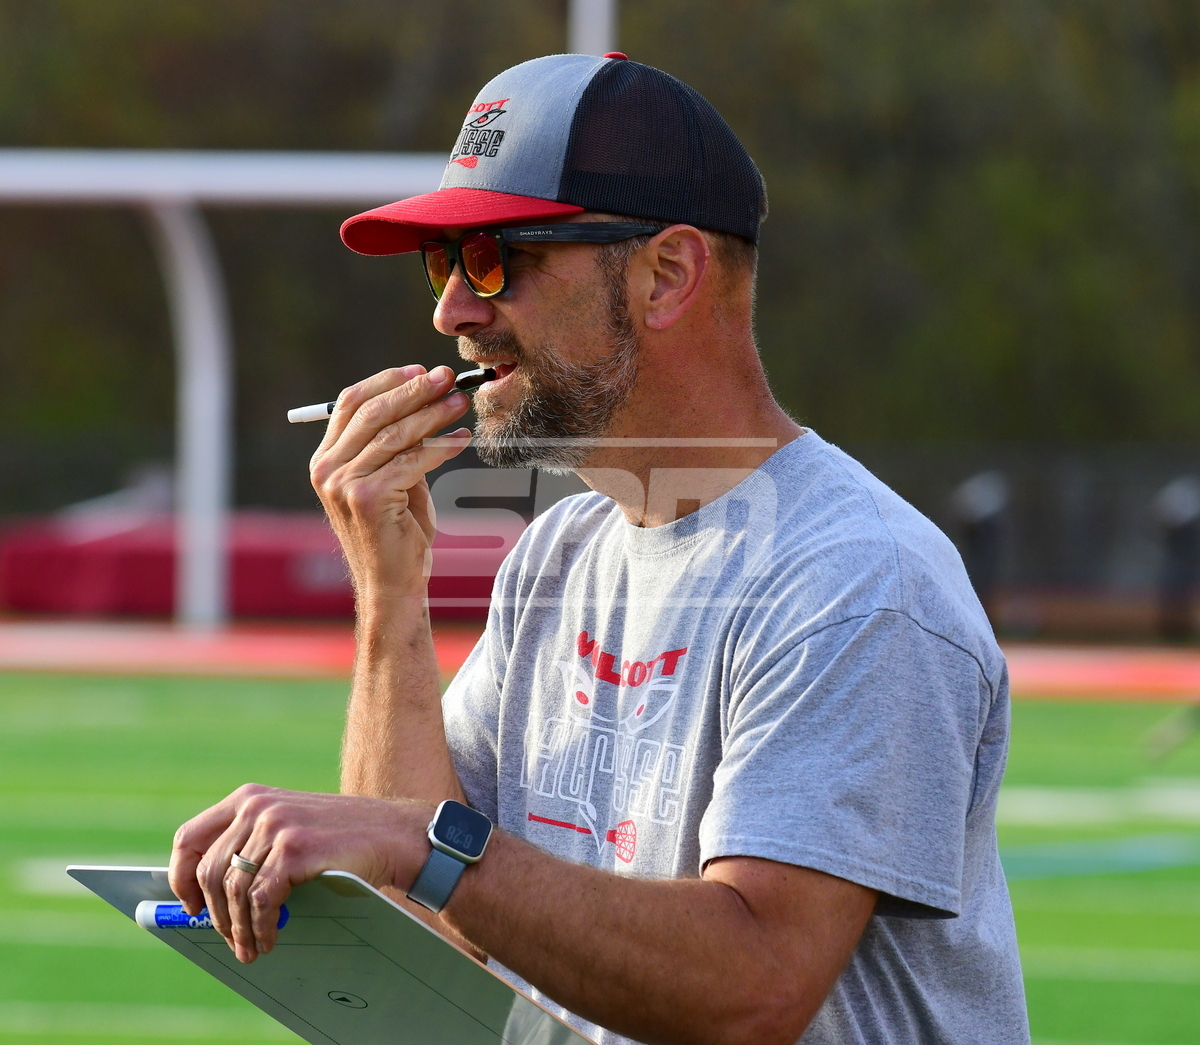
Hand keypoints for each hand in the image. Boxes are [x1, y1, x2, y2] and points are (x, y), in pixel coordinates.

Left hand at [169, 784, 430, 962]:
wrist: (393, 834)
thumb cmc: (340, 837)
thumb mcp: (289, 827)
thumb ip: (252, 844)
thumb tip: (208, 895)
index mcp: (249, 797)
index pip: (190, 838)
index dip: (180, 878)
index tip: (190, 906)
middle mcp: (257, 806)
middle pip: (210, 872)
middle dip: (216, 915)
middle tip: (229, 940)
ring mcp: (276, 825)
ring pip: (234, 890)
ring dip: (239, 928)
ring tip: (250, 949)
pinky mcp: (295, 848)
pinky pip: (261, 900)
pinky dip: (260, 927)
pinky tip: (270, 939)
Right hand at [310, 365, 472, 602]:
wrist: (392, 584)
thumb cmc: (396, 533)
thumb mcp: (390, 481)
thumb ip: (394, 447)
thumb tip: (425, 400)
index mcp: (325, 460)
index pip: (350, 403)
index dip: (387, 381)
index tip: (421, 370)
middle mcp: (327, 469)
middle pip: (372, 411)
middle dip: (414, 390)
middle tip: (448, 377)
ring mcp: (343, 484)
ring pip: (394, 433)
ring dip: (432, 413)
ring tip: (461, 402)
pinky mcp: (367, 498)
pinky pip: (412, 461)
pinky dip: (442, 446)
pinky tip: (463, 439)